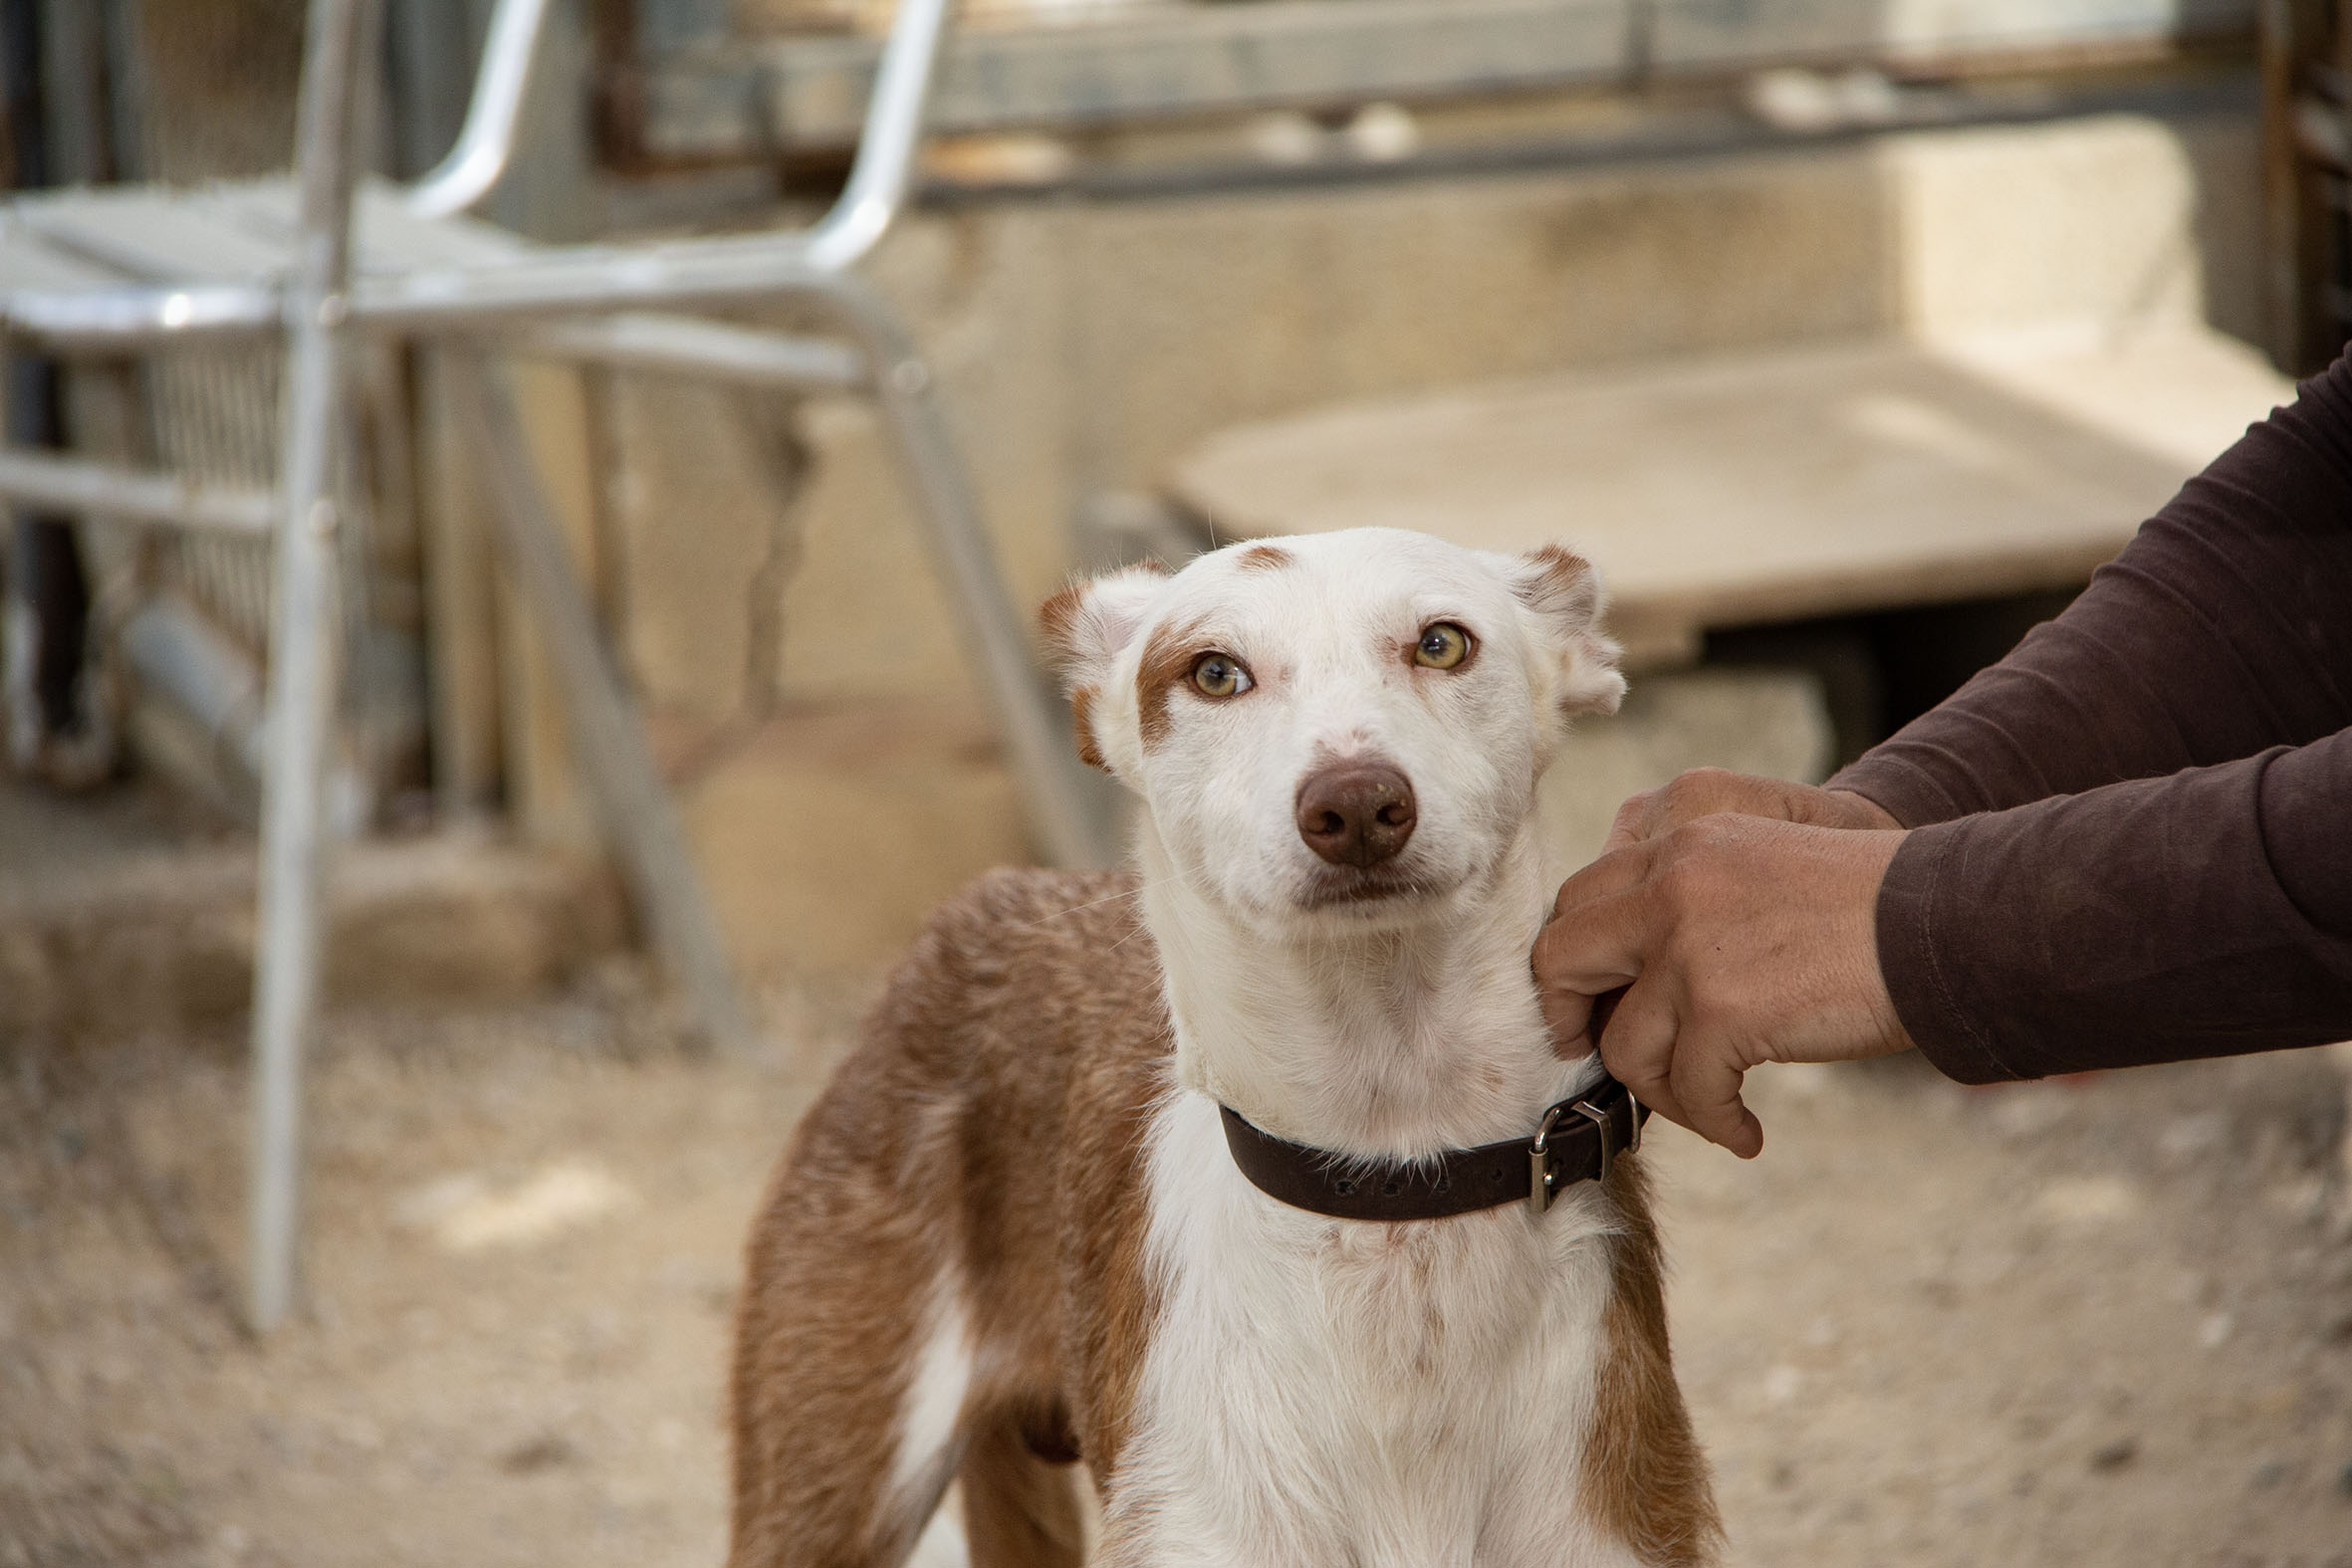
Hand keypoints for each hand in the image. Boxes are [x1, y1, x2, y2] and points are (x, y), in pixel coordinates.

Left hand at [1531, 778, 1913, 1156]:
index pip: (1582, 893)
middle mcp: (1670, 873)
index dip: (1574, 957)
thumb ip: (1689, 879)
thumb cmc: (1870, 895)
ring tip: (1705, 1103)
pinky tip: (1747, 1133)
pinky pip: (1685, 1088)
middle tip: (1589, 1052)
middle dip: (1566, 1016)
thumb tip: (1626, 962)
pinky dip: (1714, 1121)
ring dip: (1660, 1089)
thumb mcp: (1766, 846)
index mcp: (1681, 823)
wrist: (1948, 917)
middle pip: (1561, 956)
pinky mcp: (1719, 1007)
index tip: (1590, 998)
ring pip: (1621, 1043)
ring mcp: (1687, 941)